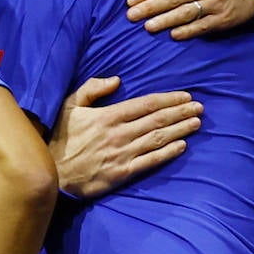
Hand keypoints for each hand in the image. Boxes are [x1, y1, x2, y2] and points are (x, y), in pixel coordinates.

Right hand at [50, 76, 200, 198]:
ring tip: (197, 122)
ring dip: (180, 129)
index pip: (146, 104)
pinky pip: (151, 161)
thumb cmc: (60, 138)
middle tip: (199, 107)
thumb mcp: (70, 106)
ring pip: (158, 139)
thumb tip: (116, 80)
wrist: (53, 174)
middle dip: (181, 112)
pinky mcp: (123, 173)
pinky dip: (168, 153)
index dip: (169, 99)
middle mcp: (119, 134)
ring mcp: (123, 154)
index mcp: (108, 116)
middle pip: (157, 120)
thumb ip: (92, 89)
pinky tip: (182, 146)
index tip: (186, 95)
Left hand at [126, 0, 253, 39]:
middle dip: (150, 7)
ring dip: (166, 20)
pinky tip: (174, 35)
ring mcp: (213, 3)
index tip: (130, 1)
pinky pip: (203, 26)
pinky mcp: (222, 18)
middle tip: (131, 16)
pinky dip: (188, 31)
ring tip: (148, 27)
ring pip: (185, 13)